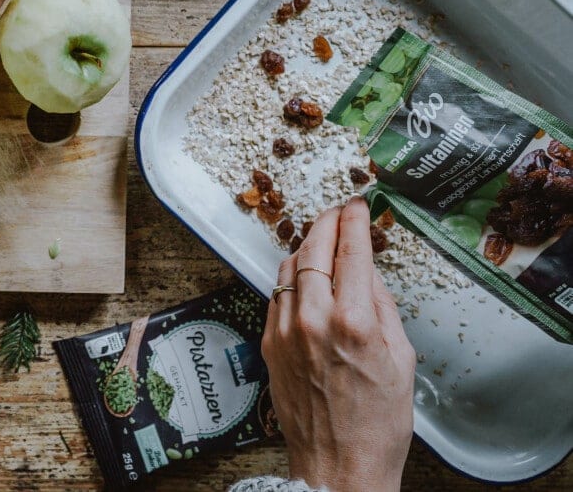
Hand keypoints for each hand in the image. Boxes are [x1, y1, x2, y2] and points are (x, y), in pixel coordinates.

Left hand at [262, 198, 415, 491]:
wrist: (339, 464)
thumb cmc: (378, 422)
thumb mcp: (400, 359)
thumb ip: (382, 308)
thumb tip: (368, 272)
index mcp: (354, 323)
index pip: (351, 252)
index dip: (353, 221)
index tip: (357, 204)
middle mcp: (314, 321)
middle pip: (314, 250)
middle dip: (326, 223)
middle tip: (336, 211)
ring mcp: (286, 331)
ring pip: (289, 269)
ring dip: (306, 247)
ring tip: (321, 238)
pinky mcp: (269, 344)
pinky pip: (276, 295)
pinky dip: (290, 278)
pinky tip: (303, 275)